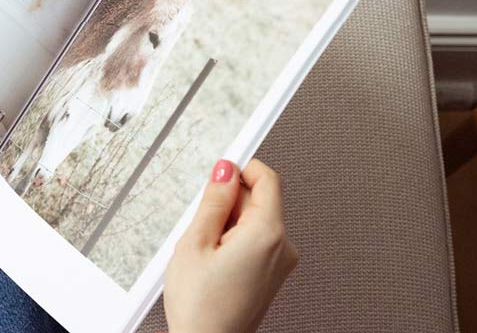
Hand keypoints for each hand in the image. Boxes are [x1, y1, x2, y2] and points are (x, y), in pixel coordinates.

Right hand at [164, 159, 297, 332]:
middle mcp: (282, 246)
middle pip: (259, 200)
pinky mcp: (272, 275)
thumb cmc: (202, 308)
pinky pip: (256, 241)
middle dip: (229, 202)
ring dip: (229, 224)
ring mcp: (280, 263)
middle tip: (202, 225)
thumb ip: (213, 201)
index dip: (242, 168)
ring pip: (255, 221)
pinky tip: (215, 262)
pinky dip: (235, 242)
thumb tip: (225, 172)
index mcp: (267, 233)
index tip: (222, 168)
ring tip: (206, 251)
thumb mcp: (194, 243)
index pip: (267, 178)